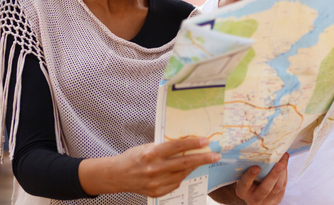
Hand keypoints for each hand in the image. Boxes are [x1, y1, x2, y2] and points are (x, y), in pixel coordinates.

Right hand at [79, 137, 219, 196]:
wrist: (118, 175)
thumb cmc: (134, 157)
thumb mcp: (148, 146)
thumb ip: (165, 146)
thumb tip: (186, 143)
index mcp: (151, 153)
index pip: (177, 146)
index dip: (193, 143)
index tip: (206, 141)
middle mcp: (154, 168)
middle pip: (184, 162)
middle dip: (202, 158)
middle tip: (215, 155)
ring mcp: (156, 182)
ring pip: (182, 174)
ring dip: (194, 167)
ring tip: (202, 160)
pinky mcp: (157, 192)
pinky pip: (176, 183)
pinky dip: (182, 175)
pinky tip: (185, 170)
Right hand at [210, 153, 287, 204]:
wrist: (253, 196)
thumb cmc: (247, 180)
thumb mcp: (242, 175)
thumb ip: (247, 167)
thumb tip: (257, 148)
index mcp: (242, 191)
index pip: (245, 184)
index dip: (250, 176)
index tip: (256, 167)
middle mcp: (254, 199)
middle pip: (265, 189)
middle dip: (273, 175)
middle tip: (279, 164)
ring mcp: (267, 201)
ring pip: (277, 188)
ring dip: (282, 172)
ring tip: (284, 158)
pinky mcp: (277, 200)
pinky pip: (283, 187)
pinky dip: (284, 174)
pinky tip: (284, 163)